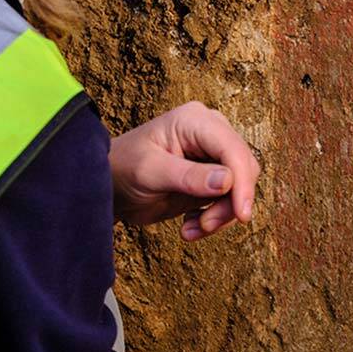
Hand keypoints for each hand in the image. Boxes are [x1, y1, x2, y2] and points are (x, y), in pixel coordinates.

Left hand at [109, 101, 259, 240]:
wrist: (109, 185)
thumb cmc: (122, 168)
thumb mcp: (150, 172)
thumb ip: (188, 176)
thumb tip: (227, 181)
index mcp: (195, 121)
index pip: (232, 148)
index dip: (242, 181)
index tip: (240, 213)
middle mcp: (210, 133)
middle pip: (243, 167)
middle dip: (230, 202)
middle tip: (206, 225)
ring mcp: (213, 155)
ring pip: (240, 187)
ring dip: (221, 215)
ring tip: (192, 230)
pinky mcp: (212, 178)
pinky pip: (229, 200)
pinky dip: (215, 218)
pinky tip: (190, 226)